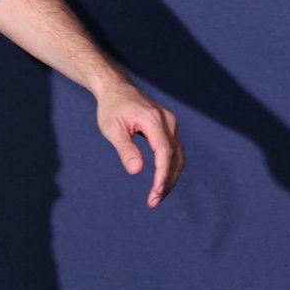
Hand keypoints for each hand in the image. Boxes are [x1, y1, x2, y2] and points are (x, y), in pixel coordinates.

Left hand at [94, 81, 183, 206]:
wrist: (116, 88)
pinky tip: (160, 181)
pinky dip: (169, 168)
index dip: (162, 175)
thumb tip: (136, 171)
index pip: (164, 153)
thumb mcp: (112, 129)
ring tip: (156, 196)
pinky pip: (175, 151)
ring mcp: (171, 124)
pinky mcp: (170, 127)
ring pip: (178, 157)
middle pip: (175, 158)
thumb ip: (125, 149)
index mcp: (153, 120)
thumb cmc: (111, 108)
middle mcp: (168, 121)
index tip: (156, 193)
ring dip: (170, 178)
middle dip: (166, 182)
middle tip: (153, 201)